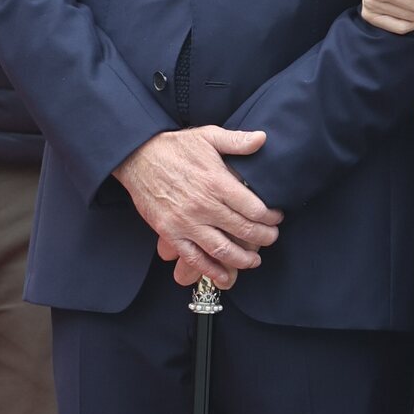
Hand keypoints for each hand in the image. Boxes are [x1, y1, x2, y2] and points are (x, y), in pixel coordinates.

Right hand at [113, 127, 282, 289]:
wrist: (137, 157)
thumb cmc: (175, 147)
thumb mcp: (208, 136)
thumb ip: (236, 141)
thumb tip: (262, 138)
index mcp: (217, 182)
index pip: (254, 208)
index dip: (271, 217)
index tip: (277, 217)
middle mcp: (204, 206)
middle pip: (243, 230)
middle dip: (264, 238)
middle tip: (271, 238)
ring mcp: (186, 222)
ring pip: (222, 249)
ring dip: (243, 259)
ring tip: (254, 260)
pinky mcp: (170, 233)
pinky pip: (194, 258)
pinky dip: (211, 271)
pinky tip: (225, 277)